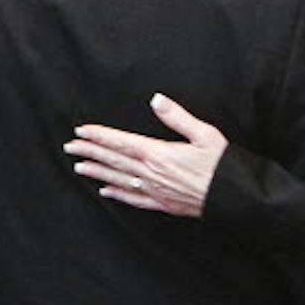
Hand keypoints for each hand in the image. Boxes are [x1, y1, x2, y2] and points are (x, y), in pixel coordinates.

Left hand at [66, 93, 227, 216]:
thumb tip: (156, 99)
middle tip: (70, 147)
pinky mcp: (162, 204)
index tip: (82, 131)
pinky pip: (133, 199)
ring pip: (118, 180)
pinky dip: (117, 194)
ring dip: (97, 172)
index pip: (121, 142)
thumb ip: (177, 117)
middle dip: (90, 152)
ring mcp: (155, 191)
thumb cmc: (222, 166)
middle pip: (114, 161)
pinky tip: (105, 192)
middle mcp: (152, 174)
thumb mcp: (204, 134)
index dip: (99, 136)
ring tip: (79, 167)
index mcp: (159, 153)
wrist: (233, 198)